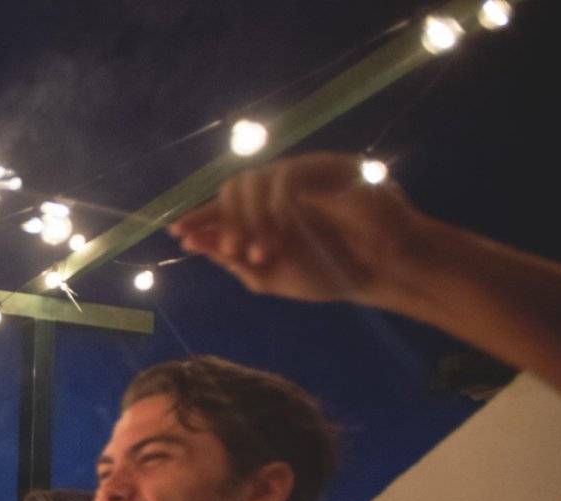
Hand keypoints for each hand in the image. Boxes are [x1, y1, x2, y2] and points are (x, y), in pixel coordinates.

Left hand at [168, 153, 428, 306]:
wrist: (382, 271)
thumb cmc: (331, 273)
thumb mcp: (270, 273)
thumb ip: (233, 257)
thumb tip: (192, 241)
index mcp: (268, 209)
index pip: (227, 203)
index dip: (202, 216)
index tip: (178, 233)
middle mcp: (283, 186)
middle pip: (234, 187)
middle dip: (225, 221)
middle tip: (234, 252)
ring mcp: (307, 172)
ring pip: (256, 180)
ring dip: (248, 219)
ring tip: (258, 254)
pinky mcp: (330, 166)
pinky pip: (286, 177)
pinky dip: (274, 209)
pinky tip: (277, 238)